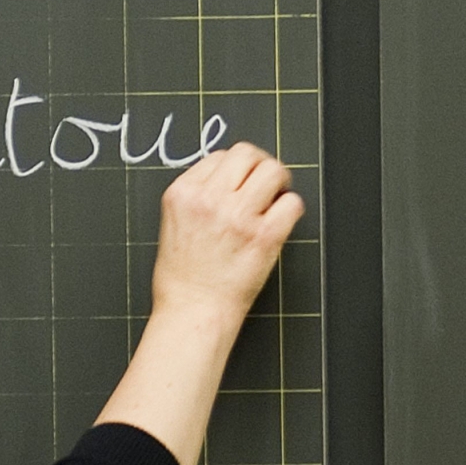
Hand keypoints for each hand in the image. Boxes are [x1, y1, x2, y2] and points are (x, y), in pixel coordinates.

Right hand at [150, 142, 304, 325]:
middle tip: (264, 185)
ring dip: (278, 183)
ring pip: (273, 171)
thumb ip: (198, 197)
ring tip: (274, 200)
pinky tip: (279, 222)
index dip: (233, 170)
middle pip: (246, 154)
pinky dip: (290, 210)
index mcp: (182, 194)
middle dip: (259, 166)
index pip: (218, 156)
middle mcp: (209, 200)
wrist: (193, 310)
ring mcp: (238, 217)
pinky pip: (292, 203)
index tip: (238, 185)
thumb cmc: (182, 277)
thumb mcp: (173, 224)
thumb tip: (230, 179)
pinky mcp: (264, 236)